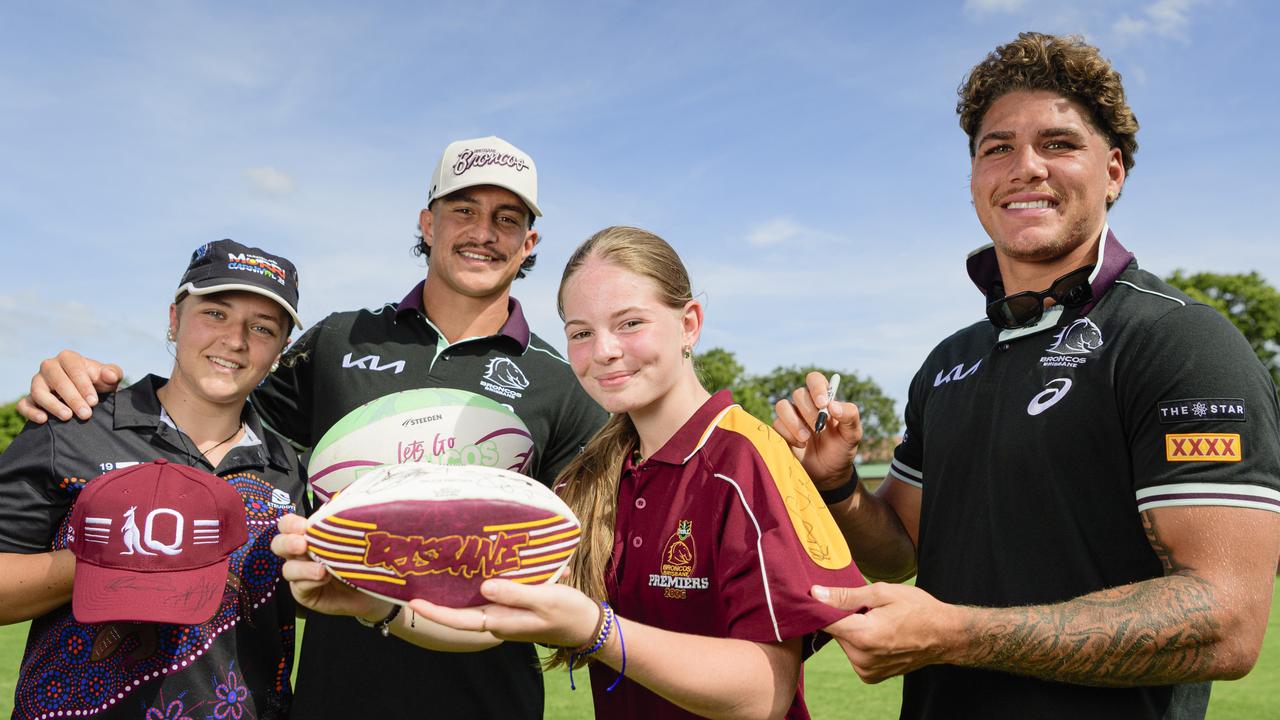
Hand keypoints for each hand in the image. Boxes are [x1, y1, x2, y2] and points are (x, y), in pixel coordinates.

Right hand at [17, 351, 123, 422]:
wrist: (87, 395)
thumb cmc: (99, 383)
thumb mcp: (109, 378)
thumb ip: (113, 374)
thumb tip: (110, 376)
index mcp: (68, 358)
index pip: (74, 369)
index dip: (83, 385)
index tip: (94, 402)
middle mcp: (49, 367)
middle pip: (57, 380)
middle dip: (72, 398)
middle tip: (86, 414)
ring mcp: (37, 382)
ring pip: (38, 391)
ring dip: (52, 405)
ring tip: (67, 417)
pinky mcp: (29, 398)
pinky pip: (23, 404)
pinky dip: (30, 412)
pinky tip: (43, 420)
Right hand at [270, 513, 387, 620]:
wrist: (375, 586)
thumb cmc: (361, 558)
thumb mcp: (350, 539)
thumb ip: (337, 526)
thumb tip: (335, 509)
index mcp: (307, 536)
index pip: (288, 525)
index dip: (290, 524)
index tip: (303, 526)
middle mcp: (300, 554)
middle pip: (278, 544)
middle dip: (287, 543)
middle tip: (302, 545)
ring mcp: (300, 575)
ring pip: (288, 569)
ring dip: (303, 568)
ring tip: (321, 569)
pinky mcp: (304, 594)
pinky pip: (299, 586)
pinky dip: (311, 581)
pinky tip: (325, 578)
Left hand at [409, 579, 601, 647]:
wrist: (587, 624)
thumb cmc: (567, 612)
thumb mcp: (544, 599)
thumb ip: (514, 594)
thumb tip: (484, 587)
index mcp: (501, 621)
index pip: (460, 620)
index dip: (435, 611)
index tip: (413, 601)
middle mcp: (498, 619)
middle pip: (463, 608)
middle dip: (442, 594)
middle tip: (424, 571)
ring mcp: (506, 613)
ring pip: (479, 597)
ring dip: (464, 582)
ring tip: (448, 560)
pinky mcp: (515, 605)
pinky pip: (497, 590)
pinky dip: (493, 576)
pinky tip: (492, 558)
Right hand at [773, 371, 862, 487]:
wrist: (829, 473)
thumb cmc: (842, 449)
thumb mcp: (853, 433)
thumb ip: (850, 416)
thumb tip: (833, 405)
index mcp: (823, 400)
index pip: (815, 380)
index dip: (817, 387)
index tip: (823, 404)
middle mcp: (806, 405)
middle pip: (798, 393)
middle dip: (808, 411)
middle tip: (819, 428)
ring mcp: (791, 417)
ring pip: (782, 406)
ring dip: (794, 422)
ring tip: (807, 438)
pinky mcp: (781, 431)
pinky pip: (776, 424)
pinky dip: (788, 435)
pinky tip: (800, 445)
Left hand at [813, 582, 962, 682]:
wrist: (944, 636)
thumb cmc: (917, 609)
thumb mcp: (882, 592)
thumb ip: (845, 595)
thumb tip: (816, 593)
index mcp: (863, 635)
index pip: (824, 620)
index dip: (820, 605)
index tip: (822, 595)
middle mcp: (861, 658)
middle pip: (835, 631)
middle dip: (844, 616)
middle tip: (867, 607)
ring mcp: (865, 670)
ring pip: (844, 642)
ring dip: (852, 630)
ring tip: (877, 622)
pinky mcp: (869, 676)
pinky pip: (853, 653)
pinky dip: (860, 643)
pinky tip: (879, 635)